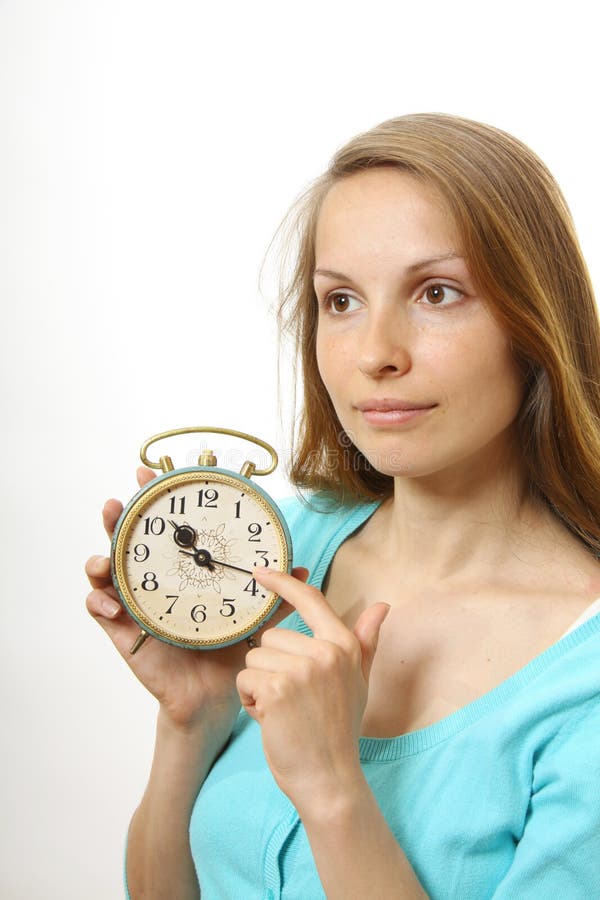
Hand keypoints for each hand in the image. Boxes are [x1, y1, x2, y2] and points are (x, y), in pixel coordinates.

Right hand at [85, 467, 290, 738]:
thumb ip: (274, 596)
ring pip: (107, 573)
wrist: (214, 697)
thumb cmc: (229, 653)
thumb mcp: (252, 620)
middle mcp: (155, 583)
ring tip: (105, 555)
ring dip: (100, 558)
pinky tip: (110, 604)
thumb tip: (300, 569)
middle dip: (119, 518)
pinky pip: (102, 613)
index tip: (152, 474)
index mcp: (184, 573)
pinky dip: (100, 604)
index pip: (168, 530)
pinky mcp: (125, 633)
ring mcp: (136, 606)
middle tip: (118, 502)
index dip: (157, 501)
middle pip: (130, 542)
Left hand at [236, 567, 389, 815]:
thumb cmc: (338, 729)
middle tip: (292, 699)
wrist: (329, 777)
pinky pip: (245, 680)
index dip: (283, 583)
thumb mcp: (358, 680)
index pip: (310, 600)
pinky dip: (250, 702)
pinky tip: (271, 720)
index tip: (261, 573)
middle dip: (271, 667)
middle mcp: (325, 652)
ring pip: (255, 659)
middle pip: (271, 638)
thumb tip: (382, 606)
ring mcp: (302, 669)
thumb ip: (366, 641)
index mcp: (343, 645)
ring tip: (283, 710)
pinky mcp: (277, 688)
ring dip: (259, 686)